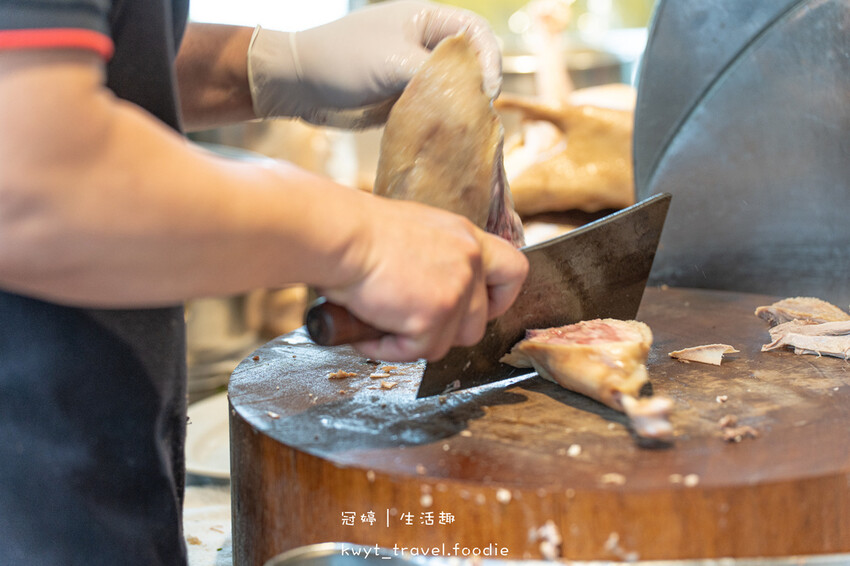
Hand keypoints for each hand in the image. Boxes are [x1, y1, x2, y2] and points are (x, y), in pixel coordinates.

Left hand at [248, 0, 501, 124]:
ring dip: (459, 110)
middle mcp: (424, 43)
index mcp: (426, 19)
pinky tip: (443, 138)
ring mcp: (414, 72)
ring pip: (453, 91)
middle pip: (470, 64)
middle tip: (476, 115)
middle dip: (478, 88)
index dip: (490, 60)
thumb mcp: (392, 63)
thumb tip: (472, 98)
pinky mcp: (403, 99)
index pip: (477, 33)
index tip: (487, 89)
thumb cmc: (340, 60)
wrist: (296, 84)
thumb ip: (435, 77)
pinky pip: (433, 110)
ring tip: (463, 130)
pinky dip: (441, 123)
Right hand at [319, 199, 526, 361]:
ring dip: (414, 340)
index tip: (479, 309)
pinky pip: (418, 351)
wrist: (339, 235)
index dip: (499, 299)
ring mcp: (457, 289)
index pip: (513, 270)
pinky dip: (389, 348)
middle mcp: (470, 260)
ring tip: (379, 321)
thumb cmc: (357, 232)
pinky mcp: (436, 315)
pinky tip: (368, 330)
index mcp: (465, 237)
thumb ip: (436, 259)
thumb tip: (427, 291)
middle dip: (447, 331)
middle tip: (412, 324)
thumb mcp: (413, 234)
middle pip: (480, 321)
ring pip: (448, 342)